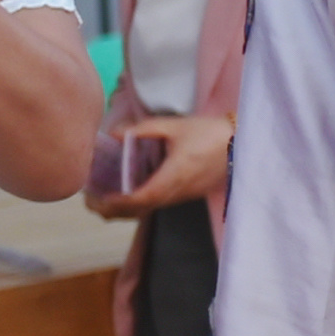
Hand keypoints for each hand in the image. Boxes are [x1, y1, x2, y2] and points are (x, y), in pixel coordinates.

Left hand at [96, 110, 227, 217]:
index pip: (142, 197)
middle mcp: (179, 190)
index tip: (98, 197)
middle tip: (91, 202)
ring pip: (149, 210)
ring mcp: (184, 195)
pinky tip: (127, 192)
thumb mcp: (175, 125)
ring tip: (103, 198)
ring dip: (124, 209)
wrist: (243, 142)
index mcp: (176, 174)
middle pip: (141, 210)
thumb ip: (143, 129)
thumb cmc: (210, 132)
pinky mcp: (188, 193)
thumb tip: (114, 134)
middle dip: (113, 210)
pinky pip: (158, 204)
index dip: (118, 201)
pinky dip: (138, 204)